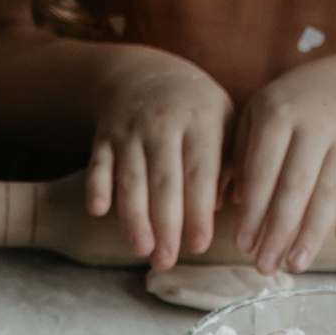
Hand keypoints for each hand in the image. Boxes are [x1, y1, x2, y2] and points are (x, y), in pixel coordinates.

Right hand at [86, 48, 232, 268]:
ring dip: (134, 216)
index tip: (199, 244)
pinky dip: (96, 186)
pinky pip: (97, 165)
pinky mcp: (103, 138)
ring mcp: (130, 130)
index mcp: (201, 120)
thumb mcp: (224, 120)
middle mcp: (164, 124)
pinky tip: (98, 211)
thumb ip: (234, 160)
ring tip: (140, 250)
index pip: (201, 172)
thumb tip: (239, 207)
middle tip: (167, 261)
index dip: (198, 210)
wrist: (141, 73)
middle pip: (164, 181)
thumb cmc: (193, 108)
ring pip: (131, 178)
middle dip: (165, 223)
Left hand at [230, 60, 335, 271]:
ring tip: (296, 264)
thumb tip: (236, 205)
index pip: (263, 172)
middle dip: (279, 231)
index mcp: (278, 113)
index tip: (243, 247)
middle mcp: (316, 120)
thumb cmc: (290, 107)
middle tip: (265, 268)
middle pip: (296, 185)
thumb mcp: (257, 117)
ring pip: (332, 188)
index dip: (253, 212)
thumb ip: (241, 156)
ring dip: (313, 231)